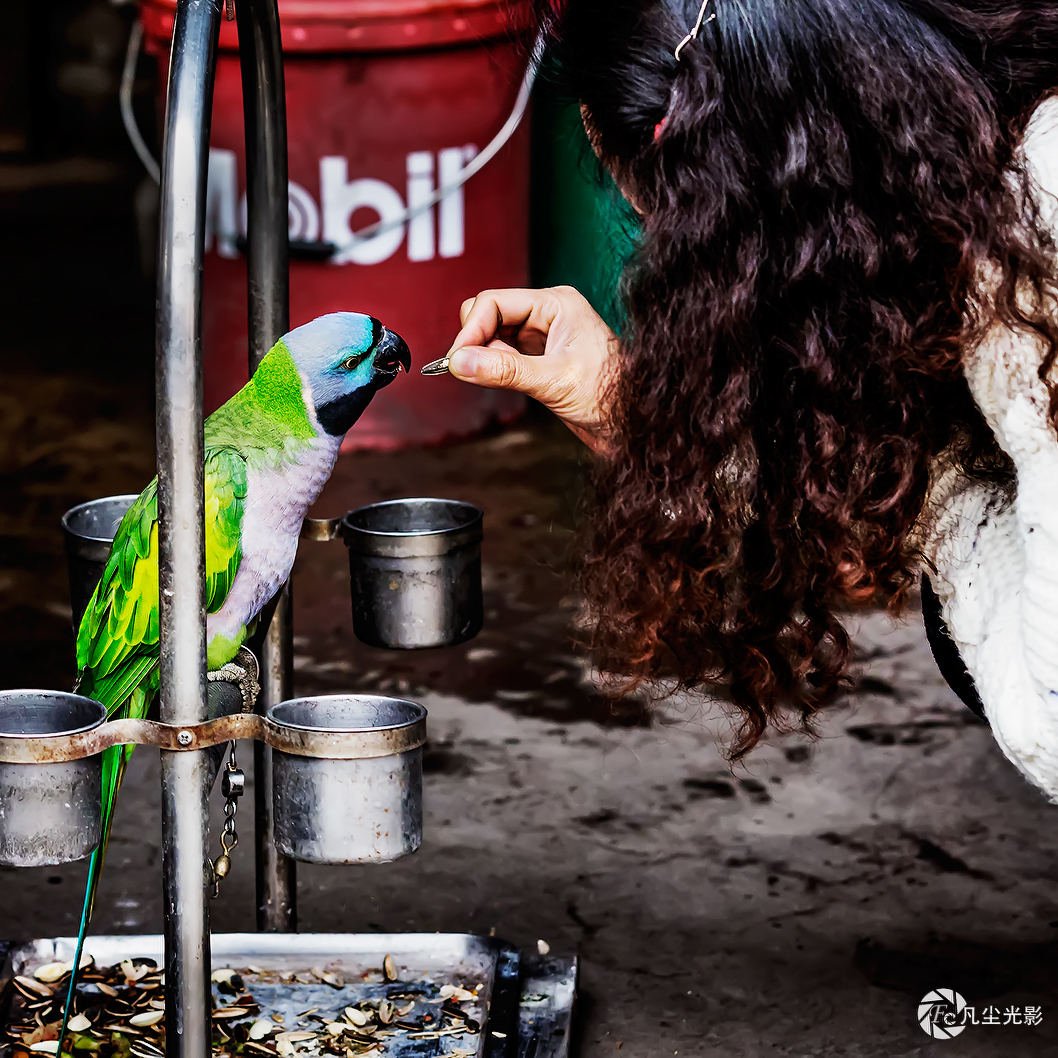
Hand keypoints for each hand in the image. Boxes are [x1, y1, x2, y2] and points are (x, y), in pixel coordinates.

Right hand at [446, 286, 617, 451]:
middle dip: (478, 342)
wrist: (630, 424)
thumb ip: (505, 371)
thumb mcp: (554, 382)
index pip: (494, 303)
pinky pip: (502, 355)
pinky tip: (508, 383)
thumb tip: (460, 362)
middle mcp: (548, 313)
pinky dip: (495, 368)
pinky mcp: (539, 357)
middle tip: (482, 373)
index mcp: (556, 303)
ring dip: (487, 358)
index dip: (470, 330)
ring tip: (510, 380)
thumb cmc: (610, 397)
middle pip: (489, 314)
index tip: (457, 361)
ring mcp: (542, 335)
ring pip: (492, 335)